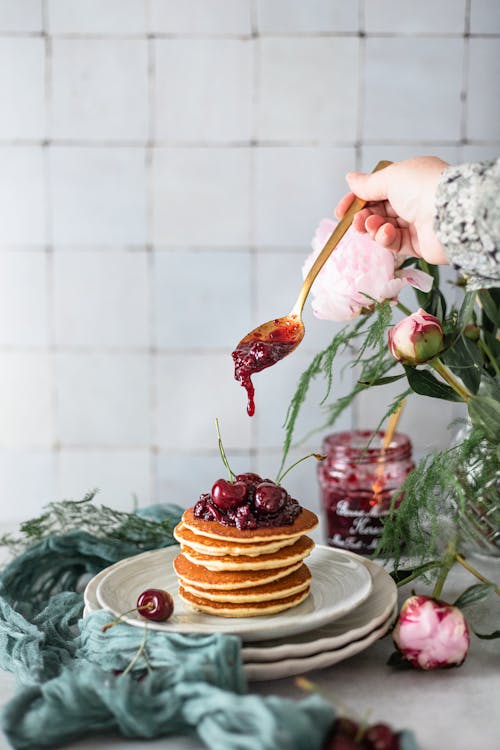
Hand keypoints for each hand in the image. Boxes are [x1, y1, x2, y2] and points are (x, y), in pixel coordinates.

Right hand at [335, 156, 449, 264]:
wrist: (451, 214)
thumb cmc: (423, 187)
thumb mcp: (390, 178)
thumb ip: (368, 184)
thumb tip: (350, 178)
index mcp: (408, 180)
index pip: (375, 190)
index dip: (356, 200)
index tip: (341, 211)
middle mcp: (412, 200)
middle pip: (377, 211)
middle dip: (363, 217)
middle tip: (357, 222)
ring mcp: (414, 223)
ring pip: (382, 228)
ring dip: (373, 228)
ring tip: (373, 225)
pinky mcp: (417, 244)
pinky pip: (393, 242)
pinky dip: (386, 238)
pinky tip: (387, 233)